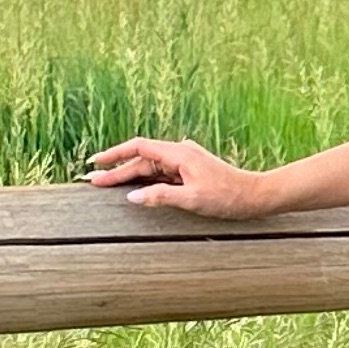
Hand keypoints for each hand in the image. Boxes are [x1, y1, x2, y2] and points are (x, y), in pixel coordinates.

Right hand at [83, 135, 273, 216]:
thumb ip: (160, 196)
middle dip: (117, 171)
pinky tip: (133, 188)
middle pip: (142, 160)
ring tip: (106, 186)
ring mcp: (186, 162)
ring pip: (151, 168)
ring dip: (130, 177)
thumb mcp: (193, 200)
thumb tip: (132, 197)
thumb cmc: (228, 197)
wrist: (256, 196)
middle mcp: (180, 153)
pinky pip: (162, 175)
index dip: (115, 154)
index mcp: (179, 154)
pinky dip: (146, 181)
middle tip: (92, 182)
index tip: (95, 163)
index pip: (139, 148)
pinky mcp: (190, 172)